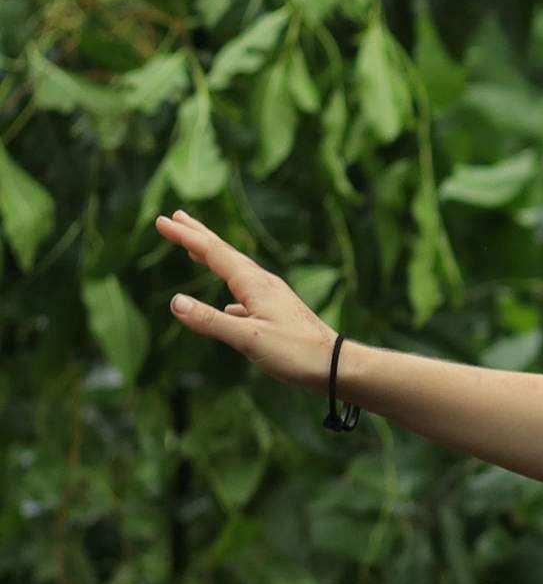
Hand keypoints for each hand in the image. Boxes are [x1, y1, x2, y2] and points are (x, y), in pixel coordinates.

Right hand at [155, 211, 338, 393]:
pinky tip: (230, 305)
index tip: (161, 221)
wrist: (339, 367)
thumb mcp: (248, 338)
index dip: (186, 236)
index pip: (213, 253)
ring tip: (196, 250)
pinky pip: (246, 295)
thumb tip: (175, 302)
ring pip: (236, 272)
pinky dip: (231, 290)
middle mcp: (264, 285)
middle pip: (225, 253)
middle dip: (199, 235)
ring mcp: (272, 299)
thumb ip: (211, 321)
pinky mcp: (278, 315)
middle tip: (176, 217)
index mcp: (255, 284)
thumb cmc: (297, 353)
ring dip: (213, 258)